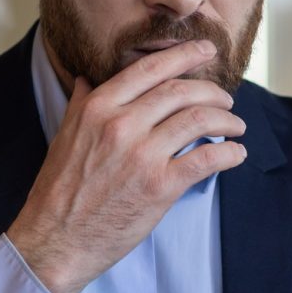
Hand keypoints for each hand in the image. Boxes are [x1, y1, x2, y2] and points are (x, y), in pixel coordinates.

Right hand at [5, 39, 247, 292]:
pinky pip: (206, 158)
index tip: (206, 51)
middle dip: (212, 91)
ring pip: (199, 120)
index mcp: (98, 108)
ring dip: (226, 120)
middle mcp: (121, 125)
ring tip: (236, 125)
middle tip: (226, 98)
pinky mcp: (159, 186)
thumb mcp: (63, 137)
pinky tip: (236, 153)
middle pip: (181, 92)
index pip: (151, 69)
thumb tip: (85, 78)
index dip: (185, 55)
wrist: (55, 240)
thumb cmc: (58, 191)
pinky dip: (229, 153)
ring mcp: (142, 155)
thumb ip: (81, 104)